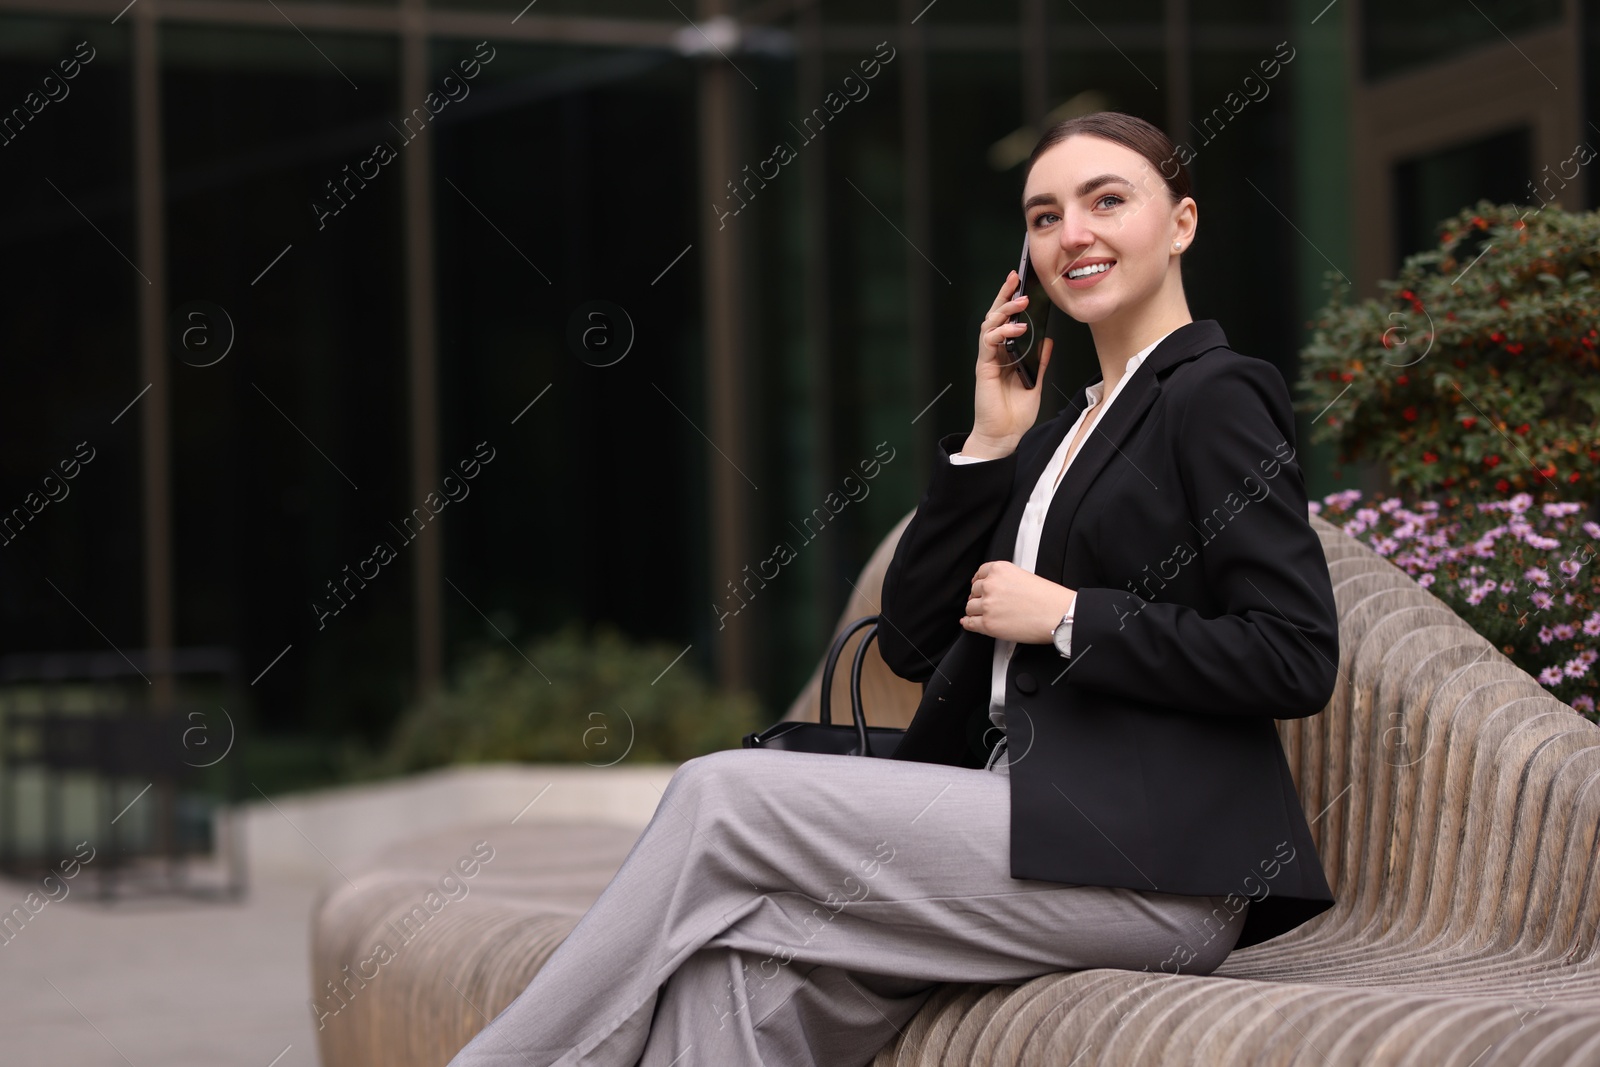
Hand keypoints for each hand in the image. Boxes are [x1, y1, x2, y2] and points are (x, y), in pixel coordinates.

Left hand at [959, 561, 1075, 643]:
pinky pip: (970, 623)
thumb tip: (995, 588)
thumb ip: (1005, 579)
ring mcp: (987, 605)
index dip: (978, 581)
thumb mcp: (1025, 576)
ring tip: (982, 614)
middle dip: (978, 597)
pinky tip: (969, 622)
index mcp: (1000, 570)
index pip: (980, 573)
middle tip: (985, 602)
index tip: (978, 585)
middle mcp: (990, 585)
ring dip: (975, 610)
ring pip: (970, 607)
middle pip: (974, 591)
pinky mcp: (988, 624)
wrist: (1058, 614)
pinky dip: (968, 623)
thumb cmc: (1049, 598)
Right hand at [968, 271, 1055, 458]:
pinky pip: (988, 343)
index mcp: (1006, 353)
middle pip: (995, 316)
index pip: (1007, 321)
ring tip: (1021, 302)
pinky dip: (1000, 333)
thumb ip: (1040, 360)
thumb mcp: (1036, 381)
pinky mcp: (984, 368)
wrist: (1004, 436)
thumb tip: (1049, 340)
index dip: (1011, 300)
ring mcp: (988, 358)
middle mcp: (995, 353)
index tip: (1020, 282)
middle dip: (1004, 295)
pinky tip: (1015, 329)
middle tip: (1016, 279)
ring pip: (990, 325)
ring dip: (1004, 311)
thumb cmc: (1016, 413)